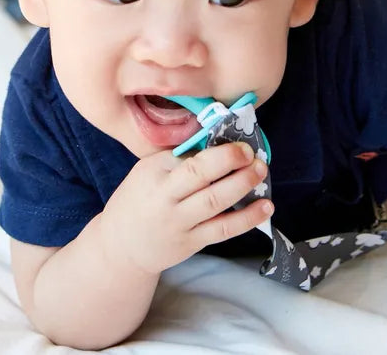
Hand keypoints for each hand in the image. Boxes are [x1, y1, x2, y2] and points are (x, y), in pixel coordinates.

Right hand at [99, 142, 271, 275]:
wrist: (121, 245)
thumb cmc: (138, 198)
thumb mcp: (146, 171)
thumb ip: (175, 159)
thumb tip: (215, 141)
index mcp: (153, 174)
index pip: (185, 159)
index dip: (215, 151)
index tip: (238, 142)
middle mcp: (165, 198)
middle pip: (199, 176)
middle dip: (229, 161)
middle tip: (252, 153)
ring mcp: (179, 223)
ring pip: (214, 202)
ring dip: (242, 185)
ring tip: (262, 172)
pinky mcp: (192, 243)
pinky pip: (223, 230)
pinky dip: (247, 218)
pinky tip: (265, 207)